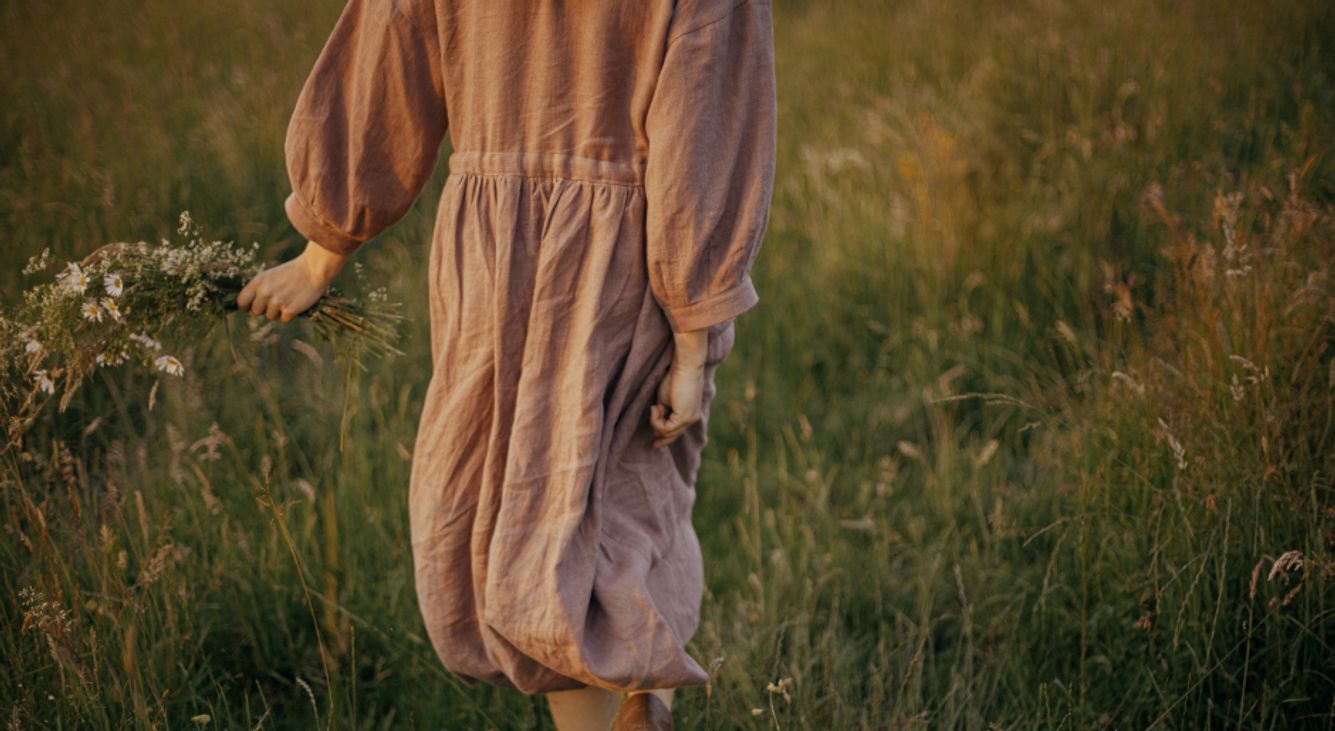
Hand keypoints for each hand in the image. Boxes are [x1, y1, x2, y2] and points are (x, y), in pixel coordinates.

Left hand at [235, 240, 348, 321]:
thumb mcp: (270, 275)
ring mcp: (277, 302)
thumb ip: (259, 288)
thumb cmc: (292, 272)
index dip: (245, 307)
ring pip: (271, 316)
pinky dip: (291, 314)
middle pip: (256, 312)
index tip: (251, 307)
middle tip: (277, 300)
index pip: (241, 301)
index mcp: (258, 282)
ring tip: (289, 298)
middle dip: (265, 309)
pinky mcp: (290, 310)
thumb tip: (250, 304)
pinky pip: (284, 319)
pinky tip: (296, 302)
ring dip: (279, 311)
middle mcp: (265, 292)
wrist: (313, 269)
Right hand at [649, 328, 707, 447]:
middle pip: (673, 436)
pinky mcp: (684, 418)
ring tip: (655, 407)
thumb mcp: (665, 399)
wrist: (685, 365)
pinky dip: (656, 420)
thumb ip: (663, 412)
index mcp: (690, 414)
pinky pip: (665, 428)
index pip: (677, 431)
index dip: (665, 437)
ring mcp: (690, 419)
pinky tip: (655, 408)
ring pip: (667, 433)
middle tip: (652, 443)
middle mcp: (693, 419)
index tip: (654, 442)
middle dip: (660, 435)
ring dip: (656, 422)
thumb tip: (657, 425)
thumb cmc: (675, 377)